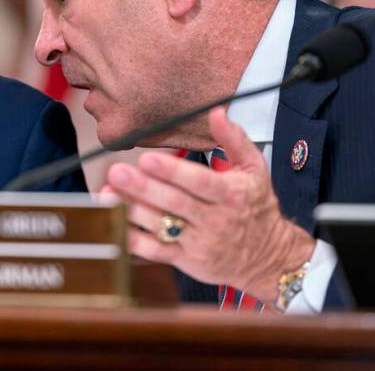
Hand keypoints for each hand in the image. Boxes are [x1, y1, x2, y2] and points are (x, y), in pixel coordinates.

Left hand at [104, 107, 315, 303]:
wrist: (269, 257)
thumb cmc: (256, 205)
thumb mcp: (254, 168)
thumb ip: (234, 138)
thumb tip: (216, 112)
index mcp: (231, 195)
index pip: (199, 182)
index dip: (173, 172)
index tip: (147, 158)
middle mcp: (215, 220)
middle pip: (174, 203)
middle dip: (143, 187)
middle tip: (117, 171)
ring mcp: (199, 243)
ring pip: (160, 226)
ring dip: (130, 210)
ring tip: (106, 193)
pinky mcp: (186, 261)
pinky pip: (155, 252)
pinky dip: (133, 240)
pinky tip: (113, 223)